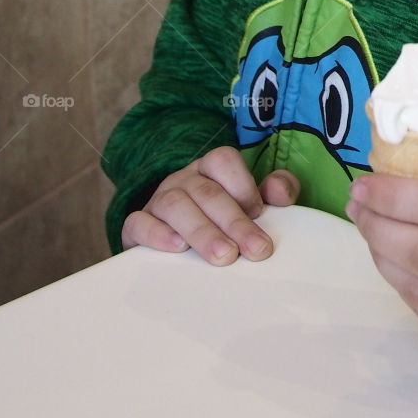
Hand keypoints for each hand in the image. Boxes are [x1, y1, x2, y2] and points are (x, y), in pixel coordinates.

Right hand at [120, 145, 299, 264]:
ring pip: (174, 205)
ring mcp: (158, 200)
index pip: (223, 161)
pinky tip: (177, 248)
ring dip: (202, 231)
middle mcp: (183, 179)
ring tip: (224, 256)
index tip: (260, 214)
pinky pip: (139, 223)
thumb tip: (280, 193)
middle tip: (255, 250)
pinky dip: (157, 234)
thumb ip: (276, 192)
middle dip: (234, 221)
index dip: (243, 185)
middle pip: (205, 191)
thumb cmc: (225, 222)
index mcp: (211, 169)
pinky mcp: (137, 226)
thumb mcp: (254, 203)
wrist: (179, 245)